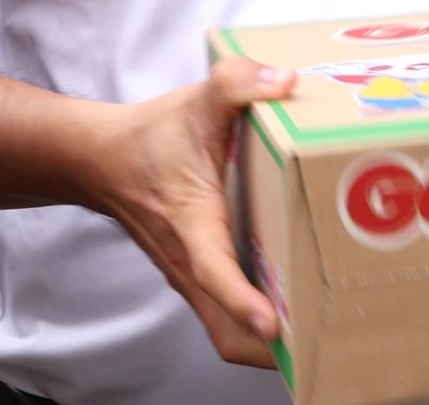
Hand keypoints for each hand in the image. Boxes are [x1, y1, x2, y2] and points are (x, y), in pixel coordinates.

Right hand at [87, 56, 296, 367]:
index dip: (242, 299)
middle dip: (272, 348)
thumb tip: (282, 80)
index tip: (273, 322)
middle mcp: (191, 262)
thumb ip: (237, 83)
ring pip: (228, 333)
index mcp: (192, 223)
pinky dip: (258, 326)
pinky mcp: (199, 276)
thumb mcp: (198, 100)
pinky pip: (227, 317)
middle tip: (325, 342)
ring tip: (323, 340)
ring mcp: (194, 276)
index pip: (215, 270)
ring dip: (268, 346)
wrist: (103, 159)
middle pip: (228, 331)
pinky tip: (300, 312)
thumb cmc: (155, 135)